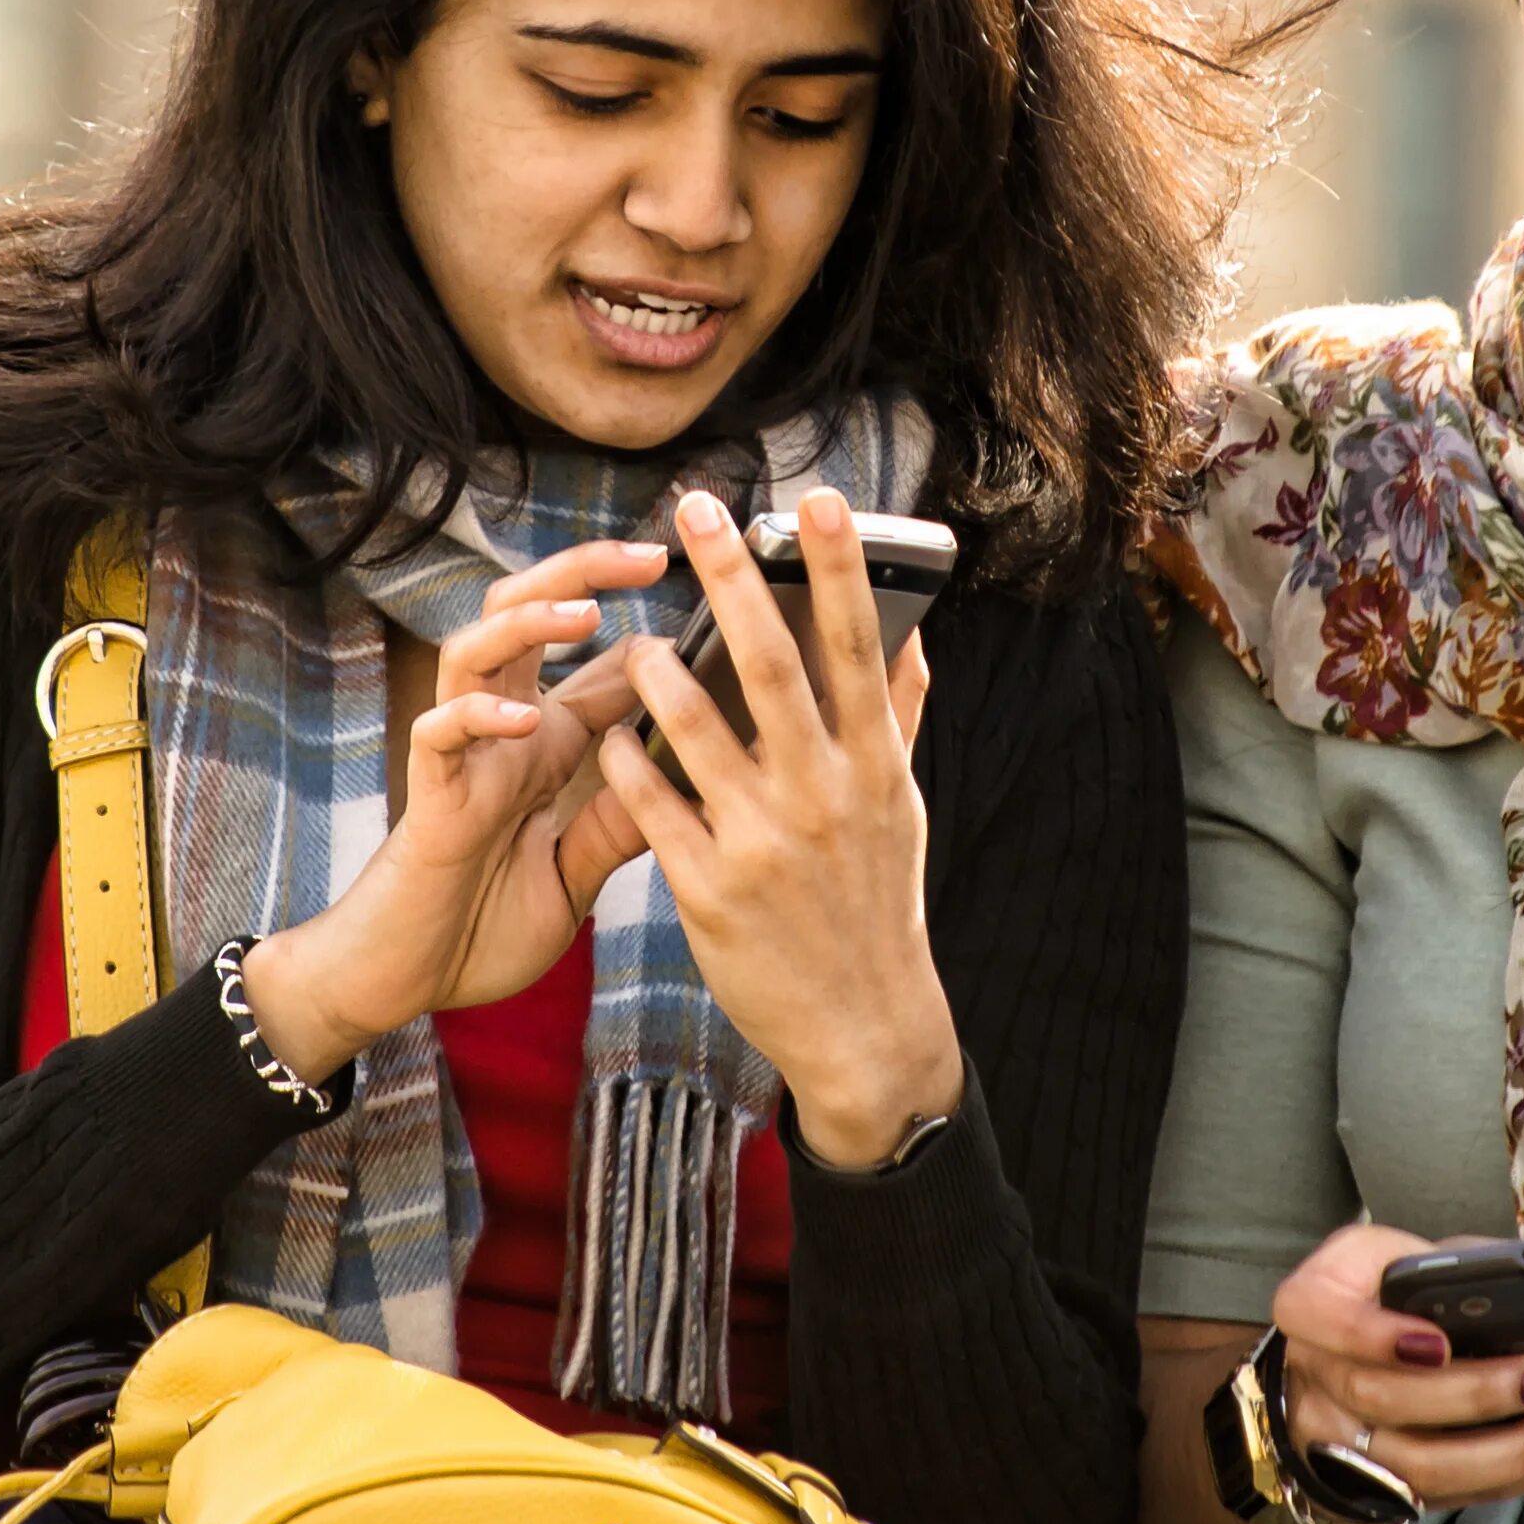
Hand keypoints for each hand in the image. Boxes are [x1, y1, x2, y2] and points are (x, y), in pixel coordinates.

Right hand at [241, 538, 670, 1078]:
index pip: (600, 661)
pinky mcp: (429, 794)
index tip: (712, 593)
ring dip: (528, 623)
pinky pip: (440, 733)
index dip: (649, 623)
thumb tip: (692, 777)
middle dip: (582, 572)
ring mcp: (462, 755)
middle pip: (527, 614)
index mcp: (547, 743)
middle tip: (652, 554)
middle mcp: (504, 731)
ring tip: (584, 614)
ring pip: (476, 650)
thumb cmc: (485, 925)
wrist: (406, 982)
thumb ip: (622, 822)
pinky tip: (523, 717)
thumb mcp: (581, 871)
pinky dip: (478, 715)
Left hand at [593, 486, 960, 1166]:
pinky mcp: (710, 891)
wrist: (864, 1024)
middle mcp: (824, 794)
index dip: (838, 569)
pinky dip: (630, 765)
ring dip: (660, 673)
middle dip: (735, 582)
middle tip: (698, 510)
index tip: (819, 499)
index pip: (855, 646)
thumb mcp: (903, 807)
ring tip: (634, 633)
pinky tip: (609, 732)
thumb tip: (915, 634)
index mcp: (874, 765)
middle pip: (774, 667)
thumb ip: (898, 716)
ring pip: (701, 734)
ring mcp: (765, 842)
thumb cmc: (879, 902)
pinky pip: (656, 810)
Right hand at [1266, 1222, 1523, 1512]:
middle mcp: (1321, 1371)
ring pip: (1412, 1464)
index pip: (1315, 1313)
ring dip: (1502, 1449)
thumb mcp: (1485, 1262)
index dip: (1369, 1334)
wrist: (1395, 1336)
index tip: (1438, 1342)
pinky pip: (1446, 1494)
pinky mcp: (1388, 1483)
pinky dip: (1516, 1476)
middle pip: (1382, 1399)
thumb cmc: (1433, 1292)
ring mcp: (1345, 1437)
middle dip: (1472, 1394)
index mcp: (1324, 1295)